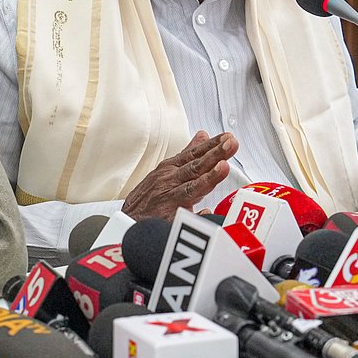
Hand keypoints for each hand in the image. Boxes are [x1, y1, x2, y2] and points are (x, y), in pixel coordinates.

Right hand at [122, 131, 237, 220]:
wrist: (127, 222)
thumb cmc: (150, 197)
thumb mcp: (166, 169)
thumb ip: (187, 154)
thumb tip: (203, 136)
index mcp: (171, 169)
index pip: (194, 153)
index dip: (212, 145)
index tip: (227, 137)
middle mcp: (169, 181)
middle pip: (195, 166)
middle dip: (214, 155)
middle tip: (230, 144)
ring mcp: (168, 199)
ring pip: (191, 187)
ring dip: (208, 177)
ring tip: (223, 167)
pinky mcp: (166, 219)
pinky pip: (184, 218)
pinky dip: (196, 215)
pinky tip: (209, 210)